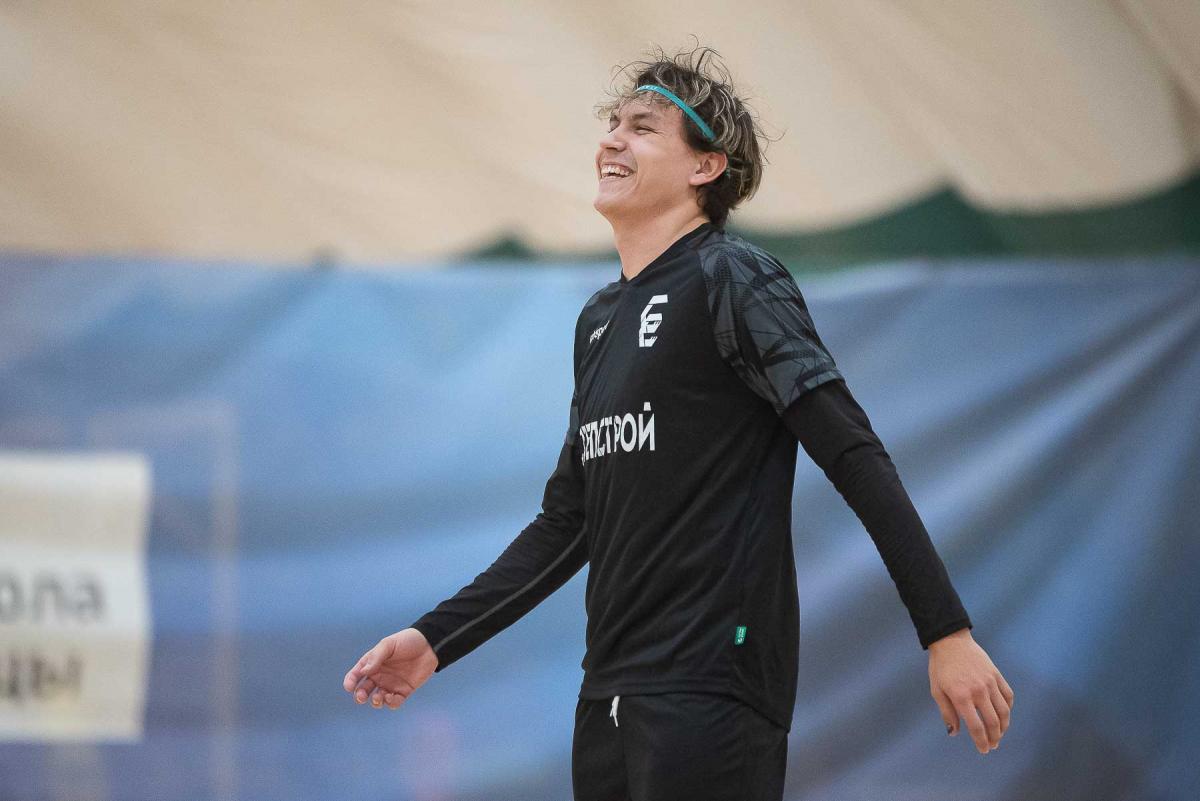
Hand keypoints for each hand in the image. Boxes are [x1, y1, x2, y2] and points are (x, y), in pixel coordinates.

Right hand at [342, 628, 438, 709]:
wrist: (429, 645)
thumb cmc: (407, 641)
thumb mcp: (389, 645)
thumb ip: (376, 658)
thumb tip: (363, 672)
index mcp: (372, 663)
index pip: (356, 674)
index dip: (350, 682)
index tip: (350, 686)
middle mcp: (379, 675)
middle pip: (364, 690)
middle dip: (360, 696)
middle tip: (362, 697)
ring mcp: (391, 684)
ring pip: (378, 699)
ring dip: (375, 701)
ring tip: (379, 697)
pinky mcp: (404, 691)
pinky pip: (394, 702)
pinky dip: (390, 703)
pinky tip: (391, 697)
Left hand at [928, 628, 1012, 753]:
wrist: (951, 641)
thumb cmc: (940, 667)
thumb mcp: (936, 691)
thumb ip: (947, 713)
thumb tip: (954, 733)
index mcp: (961, 696)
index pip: (976, 727)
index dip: (981, 742)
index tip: (984, 750)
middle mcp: (979, 691)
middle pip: (993, 722)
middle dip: (994, 738)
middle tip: (993, 745)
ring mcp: (990, 682)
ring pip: (1004, 711)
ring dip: (1004, 727)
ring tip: (999, 734)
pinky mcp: (997, 675)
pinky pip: (1008, 696)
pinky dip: (1008, 708)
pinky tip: (1004, 715)